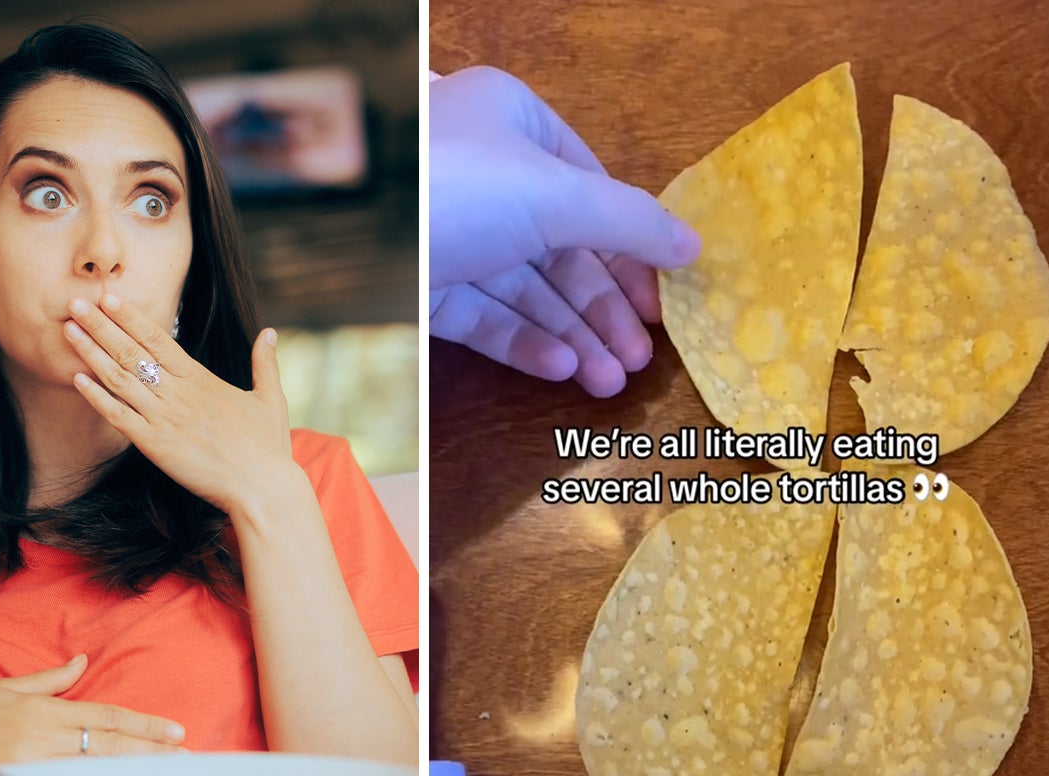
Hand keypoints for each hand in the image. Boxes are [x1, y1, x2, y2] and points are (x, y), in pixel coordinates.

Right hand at [0, 654, 186, 775]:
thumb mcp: (2, 690)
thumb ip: (47, 680)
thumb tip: (82, 660)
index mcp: (41, 711)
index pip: (104, 717)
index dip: (143, 726)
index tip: (175, 732)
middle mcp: (42, 735)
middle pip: (109, 743)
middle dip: (151, 750)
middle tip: (187, 756)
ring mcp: (31, 764)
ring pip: (95, 767)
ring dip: (133, 771)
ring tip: (167, 775)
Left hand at [64, 293, 293, 517]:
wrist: (263, 488)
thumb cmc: (268, 447)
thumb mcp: (270, 398)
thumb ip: (265, 363)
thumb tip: (269, 332)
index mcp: (201, 378)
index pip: (158, 338)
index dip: (131, 317)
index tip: (109, 298)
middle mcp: (178, 392)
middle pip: (131, 351)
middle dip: (101, 325)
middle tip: (75, 303)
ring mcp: (164, 418)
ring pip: (119, 378)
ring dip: (91, 352)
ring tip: (68, 330)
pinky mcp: (154, 445)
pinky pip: (118, 416)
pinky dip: (96, 396)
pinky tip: (76, 378)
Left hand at [429, 65, 700, 396]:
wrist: (358, 232)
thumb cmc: (461, 185)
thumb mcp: (560, 196)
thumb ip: (630, 223)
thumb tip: (690, 246)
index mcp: (512, 123)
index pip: (591, 188)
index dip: (631, 247)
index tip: (662, 299)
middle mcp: (482, 174)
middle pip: (561, 249)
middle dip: (602, 308)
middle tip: (641, 359)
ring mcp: (452, 231)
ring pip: (524, 289)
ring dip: (572, 335)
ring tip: (610, 379)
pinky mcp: (423, 282)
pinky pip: (484, 314)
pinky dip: (523, 340)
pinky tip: (562, 368)